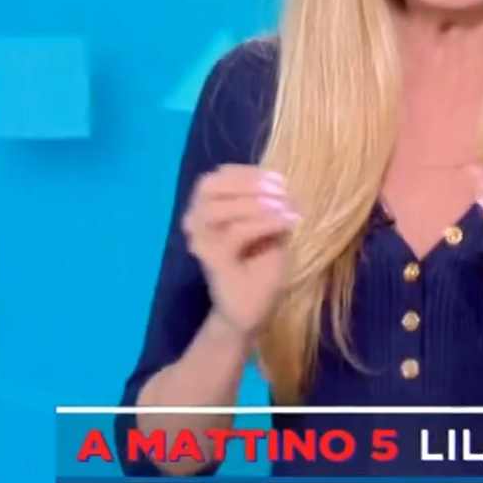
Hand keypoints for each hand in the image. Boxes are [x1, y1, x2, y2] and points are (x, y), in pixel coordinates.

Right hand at [183, 164, 296, 339]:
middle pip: (209, 186)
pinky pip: (234, 233)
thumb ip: (270, 204)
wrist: (251, 310)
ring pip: (217, 209)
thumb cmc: (260, 267)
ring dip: (255, 203)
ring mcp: (200, 241)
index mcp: (207, 210)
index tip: (279, 179)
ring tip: (285, 208)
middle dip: (248, 183)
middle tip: (282, 192)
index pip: (217, 177)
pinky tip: (287, 222)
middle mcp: (196, 222)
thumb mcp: (271, 227)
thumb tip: (281, 184)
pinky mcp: (212, 260)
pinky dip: (263, 222)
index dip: (247, 173)